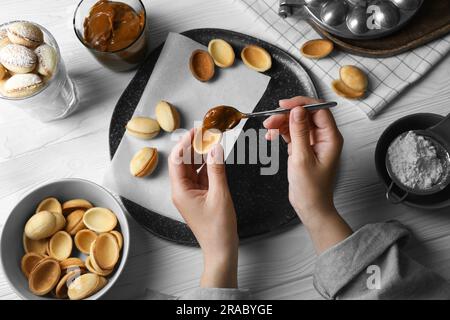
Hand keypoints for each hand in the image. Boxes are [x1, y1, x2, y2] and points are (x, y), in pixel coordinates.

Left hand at [168, 129, 237, 287]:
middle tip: (206, 132)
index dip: (185, 143)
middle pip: (185, 162)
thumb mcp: (219, 195)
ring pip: (194, 168)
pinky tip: (217, 157)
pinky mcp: (200, 196)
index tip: (195, 130)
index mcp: (180, 191)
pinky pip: (202, 176)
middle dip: (194, 146)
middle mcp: (182, 191)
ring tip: (212, 141)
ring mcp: (191, 193)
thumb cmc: (217, 229)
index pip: (177, 160)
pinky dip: (209, 165)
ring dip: (202, 155)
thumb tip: (215, 148)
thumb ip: (217, 169)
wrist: (221, 249)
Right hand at [264, 96, 351, 252]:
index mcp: (331, 138)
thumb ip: (299, 132)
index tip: (284, 105)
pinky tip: (271, 136)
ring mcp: (313, 142)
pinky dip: (281, 132)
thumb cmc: (311, 189)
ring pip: (297, 123)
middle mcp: (324, 137)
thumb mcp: (302, 158)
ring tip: (268, 128)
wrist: (310, 206)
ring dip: (281, 123)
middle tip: (270, 119)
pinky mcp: (304, 147)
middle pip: (306, 115)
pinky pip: (292, 133)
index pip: (319, 110)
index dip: (302, 104)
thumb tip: (297, 111)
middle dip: (287, 114)